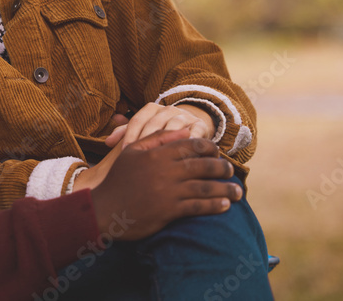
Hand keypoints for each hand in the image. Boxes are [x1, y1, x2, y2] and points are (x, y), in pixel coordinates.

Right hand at [88, 129, 239, 239]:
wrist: (104, 210)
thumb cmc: (119, 179)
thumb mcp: (132, 152)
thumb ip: (157, 139)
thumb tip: (183, 132)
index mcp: (157, 153)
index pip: (191, 145)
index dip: (209, 148)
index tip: (217, 153)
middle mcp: (165, 170)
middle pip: (202, 165)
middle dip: (221, 168)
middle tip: (230, 171)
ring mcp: (168, 191)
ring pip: (204, 187)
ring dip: (225, 189)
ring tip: (237, 192)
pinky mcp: (169, 210)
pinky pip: (198, 206)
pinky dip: (214, 206)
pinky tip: (225, 206)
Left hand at [106, 103, 214, 149]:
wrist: (191, 125)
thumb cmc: (162, 130)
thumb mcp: (145, 128)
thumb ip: (126, 132)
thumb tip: (107, 142)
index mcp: (152, 109)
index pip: (137, 120)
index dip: (130, 135)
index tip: (124, 152)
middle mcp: (168, 110)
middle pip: (155, 124)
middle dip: (146, 140)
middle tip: (140, 158)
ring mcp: (185, 116)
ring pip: (174, 127)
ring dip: (166, 142)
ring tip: (159, 158)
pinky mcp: (200, 125)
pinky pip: (195, 133)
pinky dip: (190, 142)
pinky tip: (183, 155)